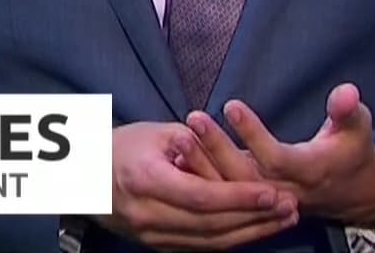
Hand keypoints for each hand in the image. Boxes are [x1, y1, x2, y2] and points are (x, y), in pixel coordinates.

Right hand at [92, 121, 299, 249]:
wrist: (84, 175)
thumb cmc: (123, 145)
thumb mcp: (156, 133)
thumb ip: (195, 145)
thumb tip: (233, 156)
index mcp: (145, 182)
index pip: (201, 198)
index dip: (239, 198)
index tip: (272, 192)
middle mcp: (147, 216)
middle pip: (210, 226)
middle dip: (255, 219)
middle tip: (290, 208)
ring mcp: (150, 236)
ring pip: (208, 243)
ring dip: (250, 234)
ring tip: (283, 221)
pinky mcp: (155, 246)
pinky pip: (199, 248)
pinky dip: (230, 241)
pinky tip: (256, 231)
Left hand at [184, 85, 374, 229]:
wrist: (349, 192)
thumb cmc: (350, 151)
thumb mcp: (357, 129)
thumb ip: (348, 111)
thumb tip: (347, 91)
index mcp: (309, 172)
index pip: (276, 158)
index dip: (252, 135)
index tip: (231, 105)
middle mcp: (285, 191)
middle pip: (245, 176)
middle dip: (217, 148)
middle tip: (194, 118)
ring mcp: (267, 200)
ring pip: (230, 190)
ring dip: (204, 165)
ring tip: (180, 136)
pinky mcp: (255, 201)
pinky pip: (225, 197)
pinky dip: (203, 180)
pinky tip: (180, 160)